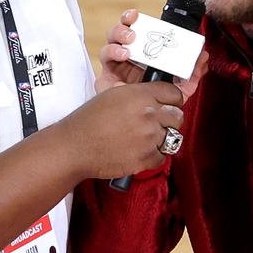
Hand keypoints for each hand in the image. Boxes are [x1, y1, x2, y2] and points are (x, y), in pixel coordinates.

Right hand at [60, 80, 184, 179]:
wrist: (75, 147)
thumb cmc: (89, 120)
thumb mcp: (114, 95)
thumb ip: (139, 95)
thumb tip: (156, 100)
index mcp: (140, 95)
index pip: (174, 94)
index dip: (172, 100)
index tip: (168, 105)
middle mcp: (148, 115)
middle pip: (178, 116)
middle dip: (169, 120)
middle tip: (156, 124)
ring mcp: (149, 137)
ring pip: (172, 137)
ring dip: (161, 138)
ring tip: (144, 139)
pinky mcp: (146, 158)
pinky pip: (162, 156)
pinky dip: (153, 156)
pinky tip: (139, 151)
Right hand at [97, 9, 207, 100]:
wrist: (141, 129)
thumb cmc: (156, 106)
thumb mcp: (178, 90)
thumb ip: (191, 75)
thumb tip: (204, 57)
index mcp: (145, 55)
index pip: (138, 30)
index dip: (133, 18)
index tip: (136, 15)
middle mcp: (129, 57)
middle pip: (121, 31)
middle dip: (124, 25)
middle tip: (133, 31)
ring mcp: (116, 66)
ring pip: (111, 41)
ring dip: (118, 37)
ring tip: (128, 46)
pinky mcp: (106, 78)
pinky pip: (104, 59)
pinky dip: (113, 53)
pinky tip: (122, 57)